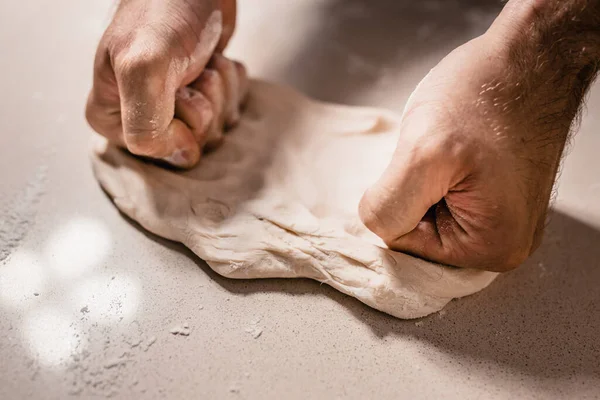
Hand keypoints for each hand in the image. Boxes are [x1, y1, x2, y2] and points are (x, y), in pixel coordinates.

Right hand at [86, 0, 246, 167]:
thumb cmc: (164, 12)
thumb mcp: (143, 67)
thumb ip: (146, 125)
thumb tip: (178, 157)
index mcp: (110, 115)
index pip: (152, 152)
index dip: (175, 128)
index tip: (175, 93)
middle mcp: (141, 115)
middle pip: (189, 143)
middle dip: (204, 105)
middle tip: (192, 72)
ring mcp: (175, 105)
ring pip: (214, 128)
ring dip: (220, 91)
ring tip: (204, 60)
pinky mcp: (205, 93)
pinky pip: (230, 110)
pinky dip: (233, 84)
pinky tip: (218, 61)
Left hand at [359, 0, 599, 271]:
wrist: (527, 57)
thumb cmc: (484, 97)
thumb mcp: (424, 155)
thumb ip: (390, 206)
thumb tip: (376, 226)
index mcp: (492, 248)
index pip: (403, 244)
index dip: (399, 201)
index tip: (427, 167)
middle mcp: (502, 244)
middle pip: (416, 233)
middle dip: (413, 193)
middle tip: (438, 156)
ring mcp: (499, 218)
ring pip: (425, 213)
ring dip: (422, 181)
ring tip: (450, 150)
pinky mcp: (493, 196)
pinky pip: (442, 199)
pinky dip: (434, 174)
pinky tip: (454, 151)